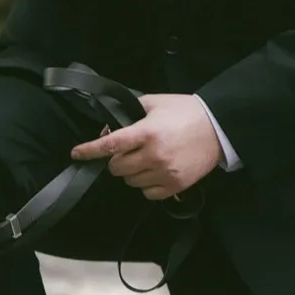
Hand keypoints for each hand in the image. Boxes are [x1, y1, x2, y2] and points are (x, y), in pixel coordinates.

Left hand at [69, 93, 222, 200]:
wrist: (218, 128)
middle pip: (117, 168)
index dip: (90, 150)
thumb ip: (131, 111)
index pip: (111, 144)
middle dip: (116, 160)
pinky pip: (147, 193)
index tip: (76, 154)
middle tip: (126, 151)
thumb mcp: (155, 102)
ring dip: (131, 172)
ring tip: (144, 159)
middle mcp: (154, 155)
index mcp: (147, 132)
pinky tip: (154, 172)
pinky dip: (146, 184)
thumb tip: (110, 127)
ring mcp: (165, 173)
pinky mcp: (175, 185)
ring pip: (131, 181)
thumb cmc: (185, 111)